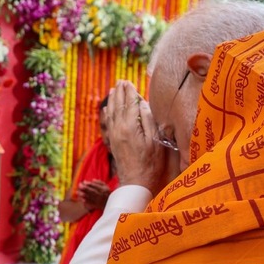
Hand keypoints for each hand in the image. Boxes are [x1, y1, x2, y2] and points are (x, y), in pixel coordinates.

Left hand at [78, 179, 110, 210]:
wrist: (109, 203)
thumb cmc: (107, 193)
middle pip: (92, 191)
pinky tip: (80, 198)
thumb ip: (99, 182)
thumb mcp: (105, 186)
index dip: (89, 184)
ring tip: (77, 192)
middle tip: (79, 185)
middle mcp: (100, 195)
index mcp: (103, 190)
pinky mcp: (96, 205)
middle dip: (85, 188)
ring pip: (90, 197)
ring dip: (83, 195)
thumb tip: (92, 180)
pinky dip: (85, 201)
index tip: (84, 181)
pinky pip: (90, 203)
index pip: (96, 186)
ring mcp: (98, 200)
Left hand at [106, 79, 175, 195]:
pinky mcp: (112, 142)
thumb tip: (142, 104)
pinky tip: (107, 109)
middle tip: (120, 81)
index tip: (129, 82)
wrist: (135, 182)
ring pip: (111, 113)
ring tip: (113, 89)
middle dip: (120, 92)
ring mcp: (114, 135)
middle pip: (118, 106)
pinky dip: (108, 113)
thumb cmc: (150, 163)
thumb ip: (148, 120)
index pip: (130, 104)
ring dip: (112, 100)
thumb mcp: (155, 141)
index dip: (130, 92)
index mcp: (130, 126)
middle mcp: (119, 128)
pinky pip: (108, 123)